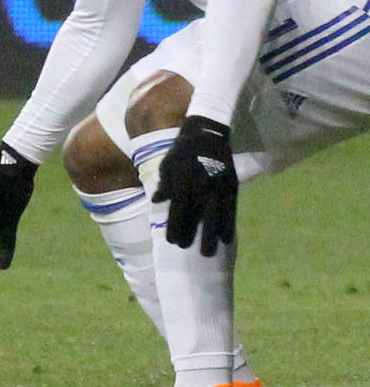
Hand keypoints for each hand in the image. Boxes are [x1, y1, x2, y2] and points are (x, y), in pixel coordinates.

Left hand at [156, 115, 236, 255]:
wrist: (208, 134)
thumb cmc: (183, 150)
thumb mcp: (168, 163)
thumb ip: (164, 182)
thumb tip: (155, 200)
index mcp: (184, 179)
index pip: (178, 208)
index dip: (175, 225)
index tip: (172, 242)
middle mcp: (202, 184)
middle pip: (196, 215)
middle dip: (191, 234)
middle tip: (187, 251)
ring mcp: (218, 186)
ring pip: (216, 216)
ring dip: (212, 236)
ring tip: (209, 253)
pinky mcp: (231, 186)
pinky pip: (231, 210)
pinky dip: (229, 225)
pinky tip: (227, 239)